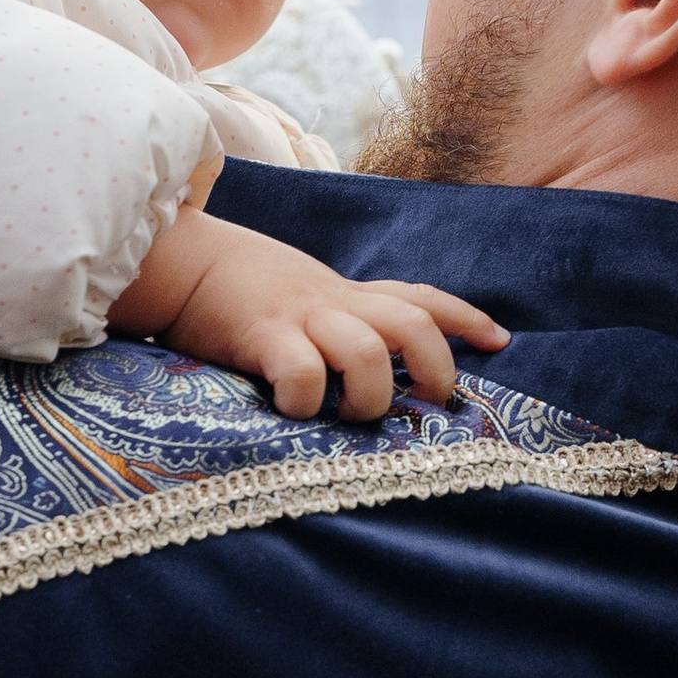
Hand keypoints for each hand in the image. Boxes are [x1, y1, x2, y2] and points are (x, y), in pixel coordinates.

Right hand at [111, 205, 506, 419]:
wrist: (179, 262)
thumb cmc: (237, 291)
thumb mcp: (302, 297)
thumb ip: (337, 321)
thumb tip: (372, 366)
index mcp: (346, 296)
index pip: (419, 298)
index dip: (464, 318)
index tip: (499, 341)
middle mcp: (333, 304)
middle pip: (412, 323)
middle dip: (436, 368)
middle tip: (430, 403)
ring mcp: (301, 319)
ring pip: (368, 353)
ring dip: (371, 395)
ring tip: (352, 415)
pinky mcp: (263, 338)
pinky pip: (302, 374)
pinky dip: (306, 401)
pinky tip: (293, 411)